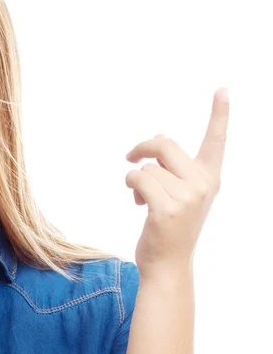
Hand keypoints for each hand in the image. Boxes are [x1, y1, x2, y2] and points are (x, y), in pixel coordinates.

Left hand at [125, 87, 228, 273]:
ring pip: (148, 166)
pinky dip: (131, 185)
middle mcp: (203, 184)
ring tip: (141, 197)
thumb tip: (158, 133)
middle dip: (142, 147)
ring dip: (136, 177)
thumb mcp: (178, 194)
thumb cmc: (169, 226)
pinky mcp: (168, 209)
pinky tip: (137, 201)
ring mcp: (188, 197)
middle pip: (165, 144)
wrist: (168, 264)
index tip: (222, 89)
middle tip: (131, 156)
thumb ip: (172, 166)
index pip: (216, 140)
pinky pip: (138, 178)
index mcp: (209, 177)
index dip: (219, 114)